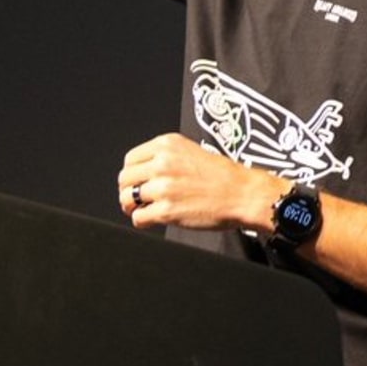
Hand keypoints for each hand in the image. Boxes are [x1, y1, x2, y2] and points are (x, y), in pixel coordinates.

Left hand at [117, 132, 276, 232]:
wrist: (241, 193)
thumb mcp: (190, 150)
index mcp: (167, 144)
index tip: (136, 180)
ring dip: (132, 206)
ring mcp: (163, 187)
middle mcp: (163, 163)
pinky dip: (141, 221)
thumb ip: (165, 156)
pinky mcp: (167, 210)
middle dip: (127, 190)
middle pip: (124, 178)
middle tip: (135, 198)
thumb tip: (143, 171)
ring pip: (127, 198)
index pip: (130, 159)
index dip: (131, 173)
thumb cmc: (222, 174)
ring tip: (143, 209)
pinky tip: (151, 219)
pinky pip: (138, 218)